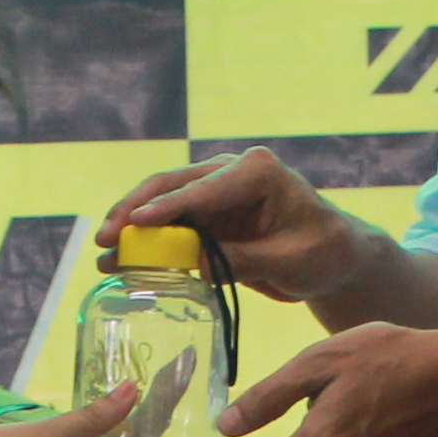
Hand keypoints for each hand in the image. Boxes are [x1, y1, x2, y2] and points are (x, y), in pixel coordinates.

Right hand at [96, 149, 368, 307]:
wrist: (335, 258)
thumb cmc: (323, 252)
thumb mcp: (290, 261)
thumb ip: (244, 260)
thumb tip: (197, 265)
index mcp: (257, 171)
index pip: (203, 188)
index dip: (166, 206)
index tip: (135, 222)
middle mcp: (230, 172)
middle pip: (171, 186)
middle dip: (134, 211)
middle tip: (105, 238)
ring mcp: (214, 192)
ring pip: (161, 204)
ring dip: (131, 228)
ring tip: (103, 254)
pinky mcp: (206, 215)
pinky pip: (167, 226)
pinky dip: (144, 242)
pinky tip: (119, 262)